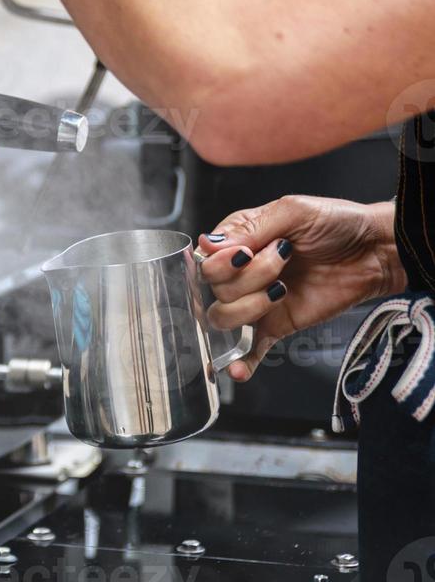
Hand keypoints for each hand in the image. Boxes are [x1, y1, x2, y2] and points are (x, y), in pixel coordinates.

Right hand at [197, 196, 405, 381]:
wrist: (377, 251)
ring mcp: (258, 301)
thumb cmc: (337, 223)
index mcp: (238, 242)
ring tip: (282, 290)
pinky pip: (250, 349)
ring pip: (225, 317)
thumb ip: (250, 228)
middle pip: (215, 289)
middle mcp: (241, 273)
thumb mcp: (293, 211)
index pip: (206, 260)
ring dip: (250, 307)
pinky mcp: (277, 325)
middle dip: (248, 278)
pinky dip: (240, 362)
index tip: (248, 252)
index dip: (222, 262)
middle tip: (282, 260)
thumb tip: (207, 244)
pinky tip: (236, 369)